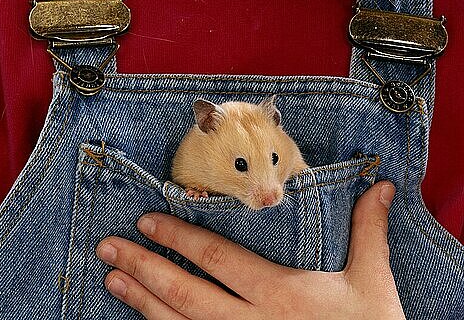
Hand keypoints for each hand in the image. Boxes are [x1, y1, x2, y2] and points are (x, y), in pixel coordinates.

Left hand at [96, 181, 404, 318]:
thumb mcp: (374, 283)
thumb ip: (369, 231)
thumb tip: (381, 186)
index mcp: (280, 294)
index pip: (217, 258)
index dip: (179, 238)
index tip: (147, 221)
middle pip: (186, 293)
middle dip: (144, 267)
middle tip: (109, 248)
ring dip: (142, 302)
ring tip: (112, 281)